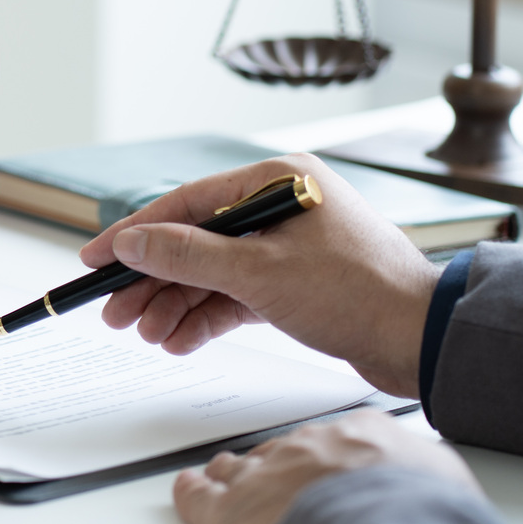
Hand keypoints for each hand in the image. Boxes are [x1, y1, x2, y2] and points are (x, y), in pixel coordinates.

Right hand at [78, 155, 439, 397]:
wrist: (425, 341)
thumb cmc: (361, 293)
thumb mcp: (259, 272)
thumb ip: (187, 255)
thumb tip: (131, 241)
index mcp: (278, 182)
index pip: (187, 203)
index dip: (136, 233)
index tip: (97, 259)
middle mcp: (281, 208)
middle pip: (195, 241)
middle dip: (153, 280)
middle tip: (115, 312)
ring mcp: (289, 247)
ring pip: (212, 273)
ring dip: (176, 304)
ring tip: (146, 334)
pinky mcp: (296, 285)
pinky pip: (236, 296)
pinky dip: (207, 317)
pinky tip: (179, 340)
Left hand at [175, 409, 481, 523]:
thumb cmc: (419, 522)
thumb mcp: (447, 482)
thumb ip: (430, 474)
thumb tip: (440, 487)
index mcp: (357, 435)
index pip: (332, 439)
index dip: (325, 462)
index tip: (326, 473)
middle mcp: (303, 448)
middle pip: (279, 453)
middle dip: (279, 473)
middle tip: (282, 495)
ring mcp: (260, 475)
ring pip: (236, 469)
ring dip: (236, 482)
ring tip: (237, 494)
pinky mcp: (225, 512)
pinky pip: (195, 495)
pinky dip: (192, 495)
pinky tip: (190, 493)